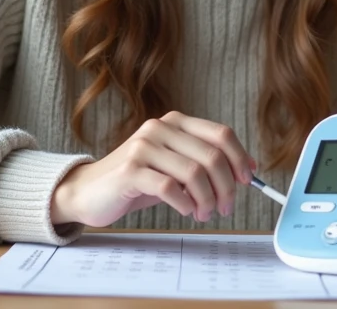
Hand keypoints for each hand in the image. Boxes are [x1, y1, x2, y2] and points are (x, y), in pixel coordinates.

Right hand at [50, 111, 254, 227]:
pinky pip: (170, 188)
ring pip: (194, 173)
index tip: (247, 180)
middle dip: (226, 186)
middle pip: (212, 155)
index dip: (240, 157)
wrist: (89, 191)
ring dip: (207, 199)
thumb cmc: (136, 181)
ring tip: (204, 214)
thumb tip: (243, 172)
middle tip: (226, 207)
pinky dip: (185, 203)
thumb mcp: (172, 166)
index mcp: (174, 122)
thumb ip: (201, 163)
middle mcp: (160, 128)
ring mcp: (144, 147)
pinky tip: (186, 211)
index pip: (221, 133)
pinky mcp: (131, 170)